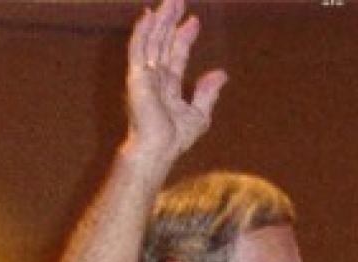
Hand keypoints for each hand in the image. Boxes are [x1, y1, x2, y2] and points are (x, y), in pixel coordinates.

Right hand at [125, 0, 227, 168]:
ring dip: (159, 20)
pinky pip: (138, 49)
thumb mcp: (199, 115)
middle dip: (170, 21)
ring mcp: (144, 76)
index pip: (176, 55)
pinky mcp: (136, 77)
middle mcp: (155, 78)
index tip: (194, 21)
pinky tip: (148, 15)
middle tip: (179, 0)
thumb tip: (221, 74)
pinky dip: (141, 32)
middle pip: (163, 42)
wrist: (158, 150)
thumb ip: (208, 94)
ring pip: (151, 41)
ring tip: (170, 1)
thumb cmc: (174, 139)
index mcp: (168, 86)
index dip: (184, 37)